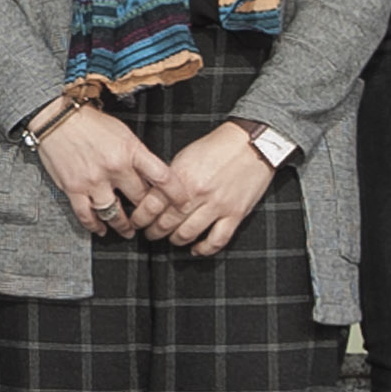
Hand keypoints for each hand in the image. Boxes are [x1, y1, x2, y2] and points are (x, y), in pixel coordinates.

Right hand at [32, 100, 170, 238]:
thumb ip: (137, 155)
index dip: (177, 194)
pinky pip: (87, 215)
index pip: (162, 177)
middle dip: (147, 212)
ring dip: (123, 226)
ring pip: (114, 214)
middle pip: (140, 200)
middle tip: (150, 219)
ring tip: (128, 230)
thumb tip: (150, 176)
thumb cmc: (91, 123)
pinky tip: (101, 229)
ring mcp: (94, 180)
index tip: (183, 205)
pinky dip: (95, 226)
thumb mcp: (123, 132)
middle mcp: (115, 167)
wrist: (57, 118)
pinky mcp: (74, 188)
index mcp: (131, 150)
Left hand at [145, 121, 277, 254]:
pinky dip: (204, 249)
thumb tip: (154, 195)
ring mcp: (218, 205)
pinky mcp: (235, 214)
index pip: (152, 205)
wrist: (252, 143)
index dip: (141, 218)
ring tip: (171, 239)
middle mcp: (198, 193)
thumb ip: (171, 178)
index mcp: (182, 176)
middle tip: (150, 233)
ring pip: (188, 234)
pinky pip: (217, 240)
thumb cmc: (219, 146)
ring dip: (175, 240)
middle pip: (167, 223)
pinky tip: (196, 249)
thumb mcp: (186, 156)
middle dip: (154, 231)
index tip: (138, 222)